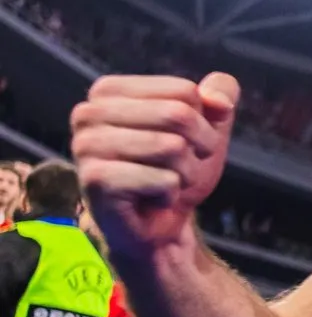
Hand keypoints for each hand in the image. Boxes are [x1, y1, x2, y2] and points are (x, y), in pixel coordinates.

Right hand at [72, 73, 238, 261]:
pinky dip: (172, 194)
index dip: (204, 122)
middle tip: (184, 167)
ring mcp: (86, 146)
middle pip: (179, 115)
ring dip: (186, 173)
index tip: (190, 143)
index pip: (184, 92)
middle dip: (199, 147)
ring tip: (167, 183)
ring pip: (173, 147)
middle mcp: (88, 113)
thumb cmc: (175, 170)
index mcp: (109, 91)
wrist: (156, 225)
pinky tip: (152, 200)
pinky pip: (164, 180)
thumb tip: (220, 99)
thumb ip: (219, 98)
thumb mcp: (207, 129)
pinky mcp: (95, 180)